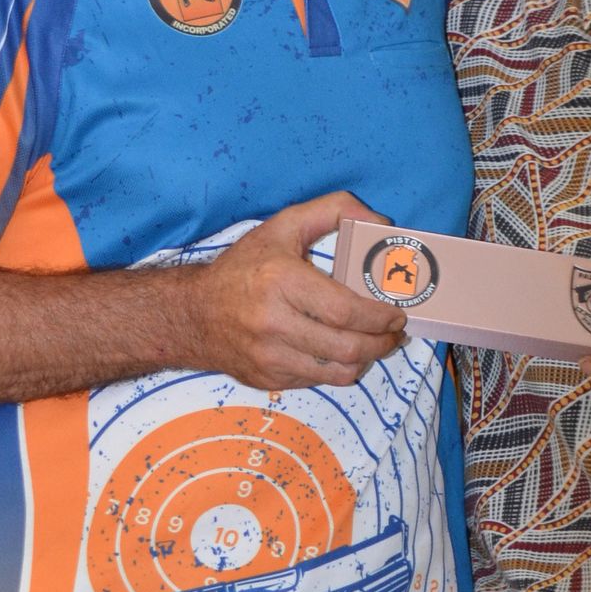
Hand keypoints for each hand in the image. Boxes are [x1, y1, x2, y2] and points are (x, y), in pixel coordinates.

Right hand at [184, 192, 407, 391]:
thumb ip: (333, 211)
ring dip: (366, 361)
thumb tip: (380, 222)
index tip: (397, 314)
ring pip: (337, 373)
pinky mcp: (267, 379)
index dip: (379, 318)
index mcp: (280, 281)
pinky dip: (337, 369)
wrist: (193, 314)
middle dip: (382, 344)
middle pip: (347, 347)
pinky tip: (341, 352)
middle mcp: (272, 323)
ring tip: (376, 345)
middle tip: (395, 334)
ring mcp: (269, 356)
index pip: (344, 311)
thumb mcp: (283, 226)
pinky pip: (318, 380)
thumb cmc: (244, 268)